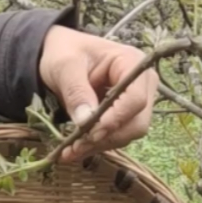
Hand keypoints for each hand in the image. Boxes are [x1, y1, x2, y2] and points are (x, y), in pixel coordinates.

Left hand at [38, 24, 157, 157]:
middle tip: (76, 147)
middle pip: (138, 122)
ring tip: (70, 150)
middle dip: (107, 137)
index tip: (90, 133)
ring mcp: (136, 102)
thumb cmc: (64, 52)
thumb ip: (76, 91)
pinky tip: (74, 150)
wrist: (59, 56)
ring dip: (100, 145)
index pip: (136, 98)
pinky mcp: (125, 116)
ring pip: (128, 134)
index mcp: (132, 63)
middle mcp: (142, 84)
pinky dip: (96, 146)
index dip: (116, 118)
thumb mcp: (65, 66)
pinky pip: (117, 137)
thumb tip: (86, 122)